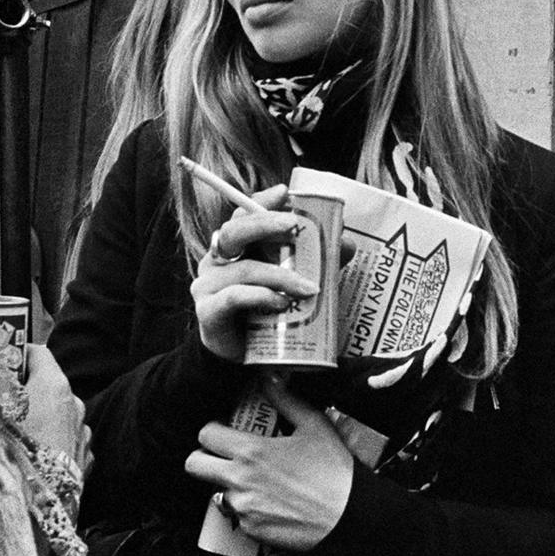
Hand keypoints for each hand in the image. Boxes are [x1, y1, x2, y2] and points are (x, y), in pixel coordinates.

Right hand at [19, 342, 88, 470]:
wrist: (39, 513)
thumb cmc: (11, 462)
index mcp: (53, 388)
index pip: (38, 353)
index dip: (16, 354)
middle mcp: (74, 406)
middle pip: (46, 385)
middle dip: (22, 391)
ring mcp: (82, 433)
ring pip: (56, 416)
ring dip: (36, 420)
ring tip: (8, 436)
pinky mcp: (84, 459)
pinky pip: (63, 441)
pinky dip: (47, 443)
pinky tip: (27, 459)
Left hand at [184, 374, 354, 550]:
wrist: (350, 515)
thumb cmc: (334, 470)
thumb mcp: (314, 425)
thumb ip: (286, 400)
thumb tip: (270, 379)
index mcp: (251, 451)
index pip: (206, 435)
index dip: (213, 431)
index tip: (225, 432)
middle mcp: (240, 480)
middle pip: (194, 465)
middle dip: (203, 458)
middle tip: (223, 457)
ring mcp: (243, 507)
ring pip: (218, 491)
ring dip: (231, 486)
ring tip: (259, 482)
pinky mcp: (252, 530)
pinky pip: (239, 516)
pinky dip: (250, 509)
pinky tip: (273, 503)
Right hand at [191, 186, 319, 362]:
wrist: (245, 362)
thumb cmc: (268, 316)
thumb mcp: (295, 283)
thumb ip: (317, 262)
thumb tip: (346, 244)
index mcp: (236, 248)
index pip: (243, 215)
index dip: (261, 201)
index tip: (284, 193)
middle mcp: (217, 260)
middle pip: (235, 231)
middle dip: (266, 224)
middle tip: (295, 226)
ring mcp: (208, 284)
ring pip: (244, 268)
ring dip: (280, 275)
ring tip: (309, 288)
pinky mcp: (208, 311)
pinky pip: (234, 297)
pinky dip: (260, 296)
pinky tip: (280, 303)